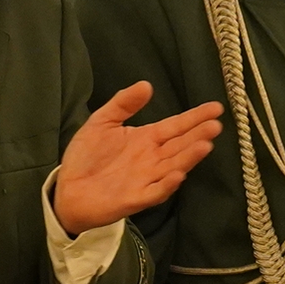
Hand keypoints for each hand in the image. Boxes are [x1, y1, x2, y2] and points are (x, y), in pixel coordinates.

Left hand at [50, 81, 221, 233]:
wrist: (68, 189)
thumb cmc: (87, 156)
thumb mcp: (102, 122)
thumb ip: (123, 104)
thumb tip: (147, 84)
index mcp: (146, 139)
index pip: (176, 126)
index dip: (195, 117)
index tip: (216, 108)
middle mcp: (152, 159)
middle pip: (180, 145)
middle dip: (198, 135)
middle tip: (215, 125)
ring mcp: (146, 179)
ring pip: (173, 166)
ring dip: (189, 157)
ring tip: (205, 145)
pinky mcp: (135, 198)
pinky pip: (155, 192)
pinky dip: (167, 185)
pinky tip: (177, 175)